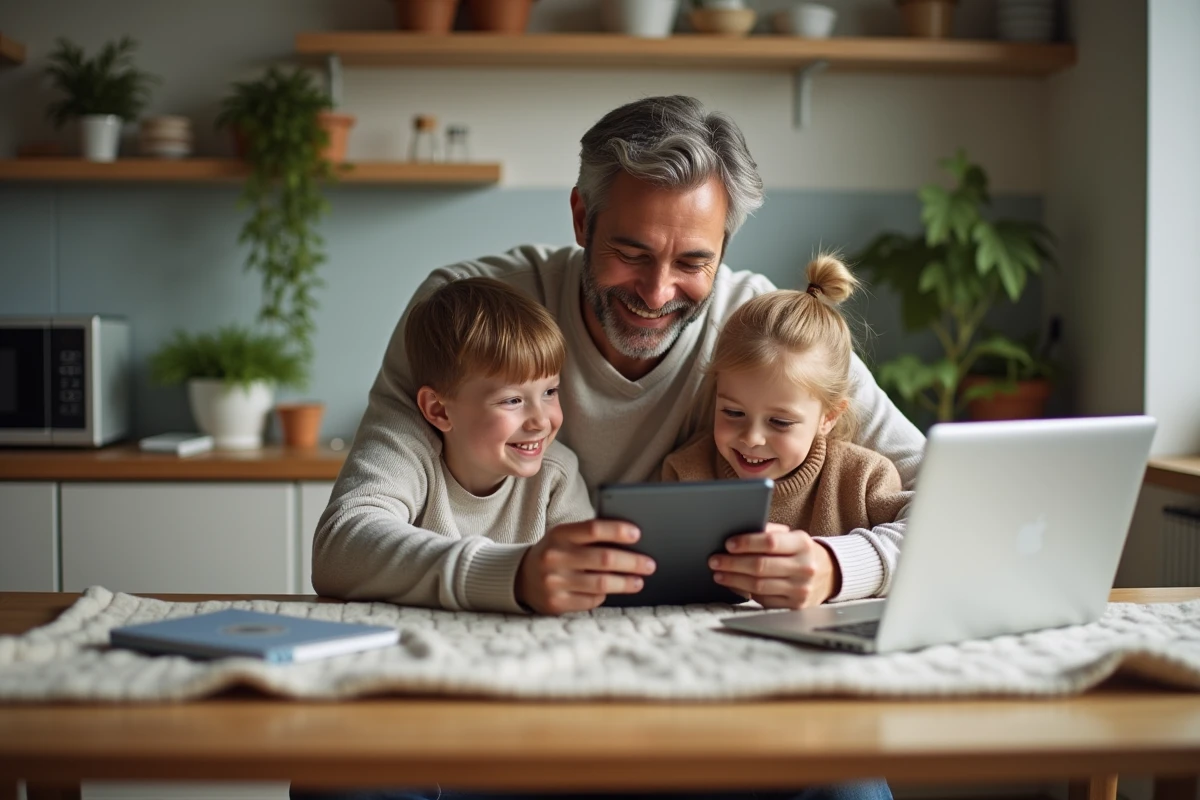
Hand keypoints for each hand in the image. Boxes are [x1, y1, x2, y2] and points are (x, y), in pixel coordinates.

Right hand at [516, 519, 656, 614]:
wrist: (522, 578)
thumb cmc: (556, 552)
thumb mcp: (566, 538)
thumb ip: (591, 537)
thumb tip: (632, 542)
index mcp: (559, 534)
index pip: (593, 529)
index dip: (618, 531)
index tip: (638, 534)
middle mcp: (555, 557)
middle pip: (604, 559)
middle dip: (632, 562)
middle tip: (650, 564)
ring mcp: (554, 582)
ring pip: (601, 583)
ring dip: (625, 583)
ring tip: (639, 581)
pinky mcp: (556, 604)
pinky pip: (591, 600)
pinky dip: (605, 595)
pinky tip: (613, 590)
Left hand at [708, 523, 839, 608]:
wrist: (828, 574)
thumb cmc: (800, 551)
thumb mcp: (791, 537)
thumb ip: (768, 533)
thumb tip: (736, 536)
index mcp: (803, 544)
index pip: (770, 542)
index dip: (747, 543)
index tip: (728, 544)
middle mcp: (805, 567)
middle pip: (760, 566)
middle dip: (733, 563)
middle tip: (714, 560)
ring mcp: (801, 590)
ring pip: (758, 586)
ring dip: (734, 580)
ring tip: (718, 574)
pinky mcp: (795, 607)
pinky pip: (763, 600)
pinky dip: (745, 592)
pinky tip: (733, 585)